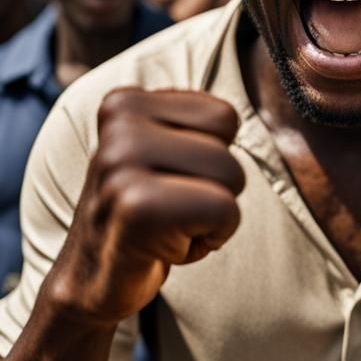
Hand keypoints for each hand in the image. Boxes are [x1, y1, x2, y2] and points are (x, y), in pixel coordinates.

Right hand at [47, 88, 244, 327]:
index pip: (224, 117)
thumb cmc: (144, 214)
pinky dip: (209, 239)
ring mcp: (122, 163)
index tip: (168, 182)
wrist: (89, 282)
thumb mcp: (162, 151)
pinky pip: (225, 211)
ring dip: (211, 216)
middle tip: (166, 212)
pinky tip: (165, 248)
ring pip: (231, 178)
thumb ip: (196, 122)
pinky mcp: (136, 207)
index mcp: (125, 102)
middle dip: (213, 190)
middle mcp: (119, 123)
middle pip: (229, 149)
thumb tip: (271, 78)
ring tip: (166, 226)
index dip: (211, 157)